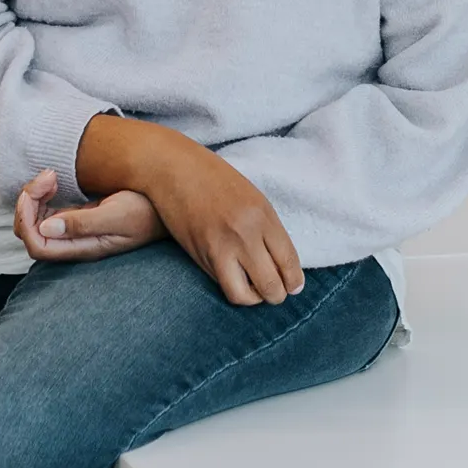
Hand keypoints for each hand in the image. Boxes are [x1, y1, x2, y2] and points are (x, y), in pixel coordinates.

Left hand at [13, 169, 165, 262]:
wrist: (168, 204)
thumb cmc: (148, 211)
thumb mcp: (119, 214)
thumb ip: (83, 223)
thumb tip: (46, 228)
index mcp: (84, 248)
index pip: (38, 247)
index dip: (27, 220)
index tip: (35, 192)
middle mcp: (76, 243)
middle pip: (32, 234)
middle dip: (28, 204)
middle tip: (48, 176)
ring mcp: (76, 231)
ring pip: (37, 221)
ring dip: (35, 196)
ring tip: (51, 174)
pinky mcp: (79, 217)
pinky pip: (48, 211)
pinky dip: (44, 194)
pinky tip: (55, 179)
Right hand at [75, 116, 304, 306]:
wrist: (173, 168)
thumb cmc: (214, 179)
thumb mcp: (251, 197)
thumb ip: (267, 228)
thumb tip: (283, 265)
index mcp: (262, 215)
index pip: (288, 261)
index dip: (294, 281)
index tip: (293, 287)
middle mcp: (244, 234)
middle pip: (271, 284)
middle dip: (277, 295)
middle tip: (276, 292)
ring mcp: (221, 247)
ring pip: (246, 295)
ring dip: (254, 299)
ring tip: (254, 291)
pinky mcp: (200, 256)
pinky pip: (223, 285)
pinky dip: (233, 289)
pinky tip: (235, 280)